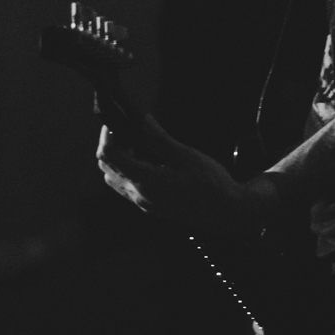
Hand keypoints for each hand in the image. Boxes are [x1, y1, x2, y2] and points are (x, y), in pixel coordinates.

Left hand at [96, 117, 278, 236]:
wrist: (227, 213)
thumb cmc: (212, 185)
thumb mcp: (187, 156)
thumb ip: (161, 140)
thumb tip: (143, 121)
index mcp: (146, 181)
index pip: (109, 157)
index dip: (107, 137)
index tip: (115, 123)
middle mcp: (140, 194)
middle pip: (107, 168)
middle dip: (110, 146)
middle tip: (125, 130)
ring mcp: (144, 204)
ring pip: (114, 180)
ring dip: (117, 160)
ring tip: (135, 144)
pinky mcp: (151, 207)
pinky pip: (127, 189)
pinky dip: (126, 172)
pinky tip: (146, 161)